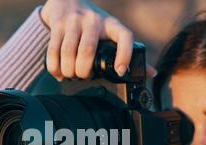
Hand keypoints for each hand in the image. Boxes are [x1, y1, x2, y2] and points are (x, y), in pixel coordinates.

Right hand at [40, 0, 155, 80]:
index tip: (120, 72)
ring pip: (69, 51)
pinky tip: (58, 73)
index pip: (124, 36)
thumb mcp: (112, 33)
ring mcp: (74, 21)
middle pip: (88, 50)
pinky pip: (54, 49)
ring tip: (70, 76)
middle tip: (83, 77)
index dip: (124, 55)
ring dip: (68, 70)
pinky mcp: (58, 25)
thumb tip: (151, 73)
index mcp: (112, 25)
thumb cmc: (94, 24)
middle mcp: (94, 21)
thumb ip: (129, 52)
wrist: (68, 1)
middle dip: (83, 70)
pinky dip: (54, 66)